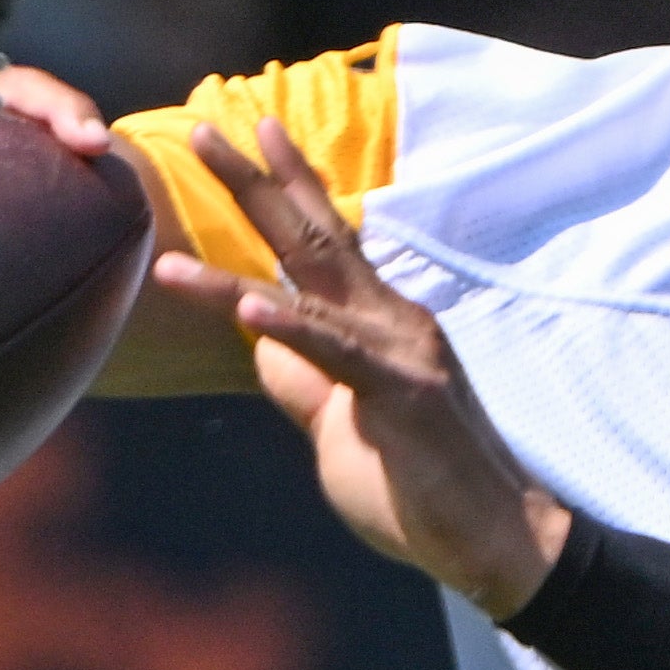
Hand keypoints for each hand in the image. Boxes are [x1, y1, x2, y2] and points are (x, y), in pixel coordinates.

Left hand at [153, 109, 570, 613]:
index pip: (328, 241)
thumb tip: (264, 351)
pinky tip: (249, 310)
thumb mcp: (346, 428)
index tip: (251, 132)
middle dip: (255, 184)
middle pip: (315, 238)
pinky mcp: (405, 394)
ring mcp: (402, 352)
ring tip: (170, 260)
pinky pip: (337, 354)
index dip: (289, 185)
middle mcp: (393, 320)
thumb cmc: (423, 488)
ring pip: (309, 296)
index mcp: (381, 322)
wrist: (500, 538)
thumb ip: (308, 384)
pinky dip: (290, 330)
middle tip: (205, 131)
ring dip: (231, 276)